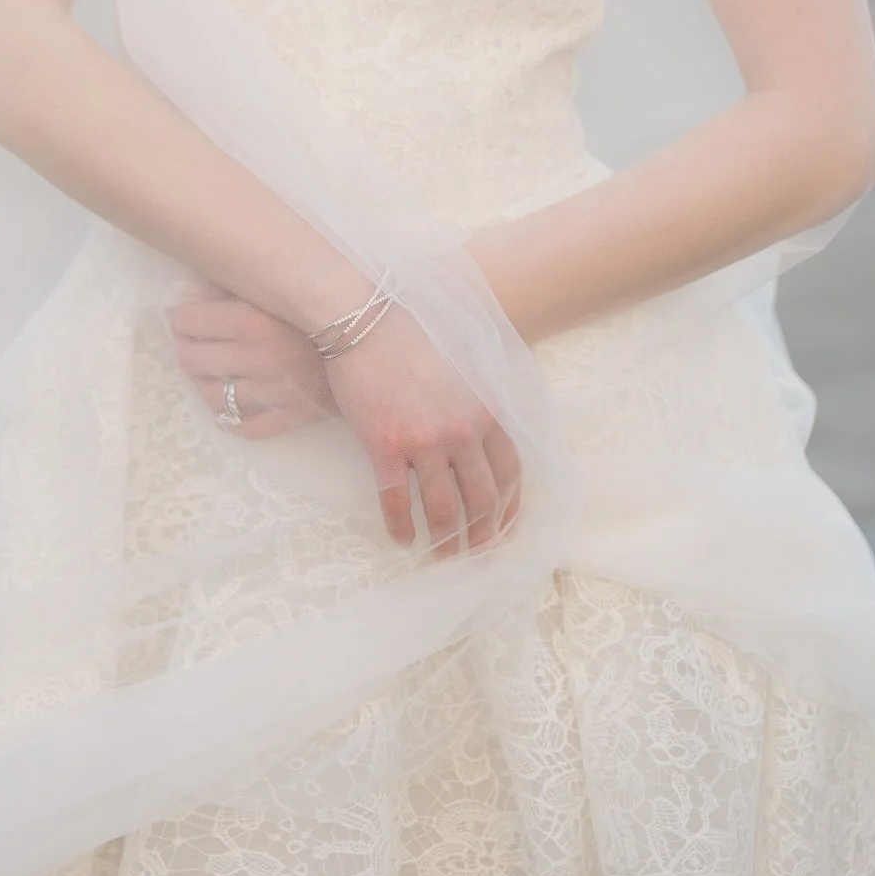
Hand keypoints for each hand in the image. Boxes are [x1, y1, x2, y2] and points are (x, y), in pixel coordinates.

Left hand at [169, 289, 334, 437]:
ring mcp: (274, 393)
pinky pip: (244, 427)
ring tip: (206, 370)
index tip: (179, 314)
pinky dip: (230, 416)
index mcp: (253, 321)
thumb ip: (233, 284)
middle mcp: (259, 359)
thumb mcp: (274, 284)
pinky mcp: (291, 416)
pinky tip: (229, 400)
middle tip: (188, 340)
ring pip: (212, 396)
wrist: (375, 336)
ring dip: (201, 381)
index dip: (178, 316)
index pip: (189, 321)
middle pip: (193, 359)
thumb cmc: (320, 303)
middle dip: (185, 346)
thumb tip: (187, 289)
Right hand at [321, 303, 522, 559]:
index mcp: (486, 409)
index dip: (511, 509)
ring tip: (442, 560)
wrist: (363, 314)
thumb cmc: (411, 330)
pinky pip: (397, 501)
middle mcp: (462, 430)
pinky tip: (401, 541)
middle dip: (483, 538)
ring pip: (444, 509)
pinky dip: (401, 528)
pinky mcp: (384, 445)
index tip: (507, 530)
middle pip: (483, 500)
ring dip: (446, 544)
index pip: (511, 473)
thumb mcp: (464, 357)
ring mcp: (423, 441)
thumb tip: (487, 426)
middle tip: (479, 560)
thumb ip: (480, 395)